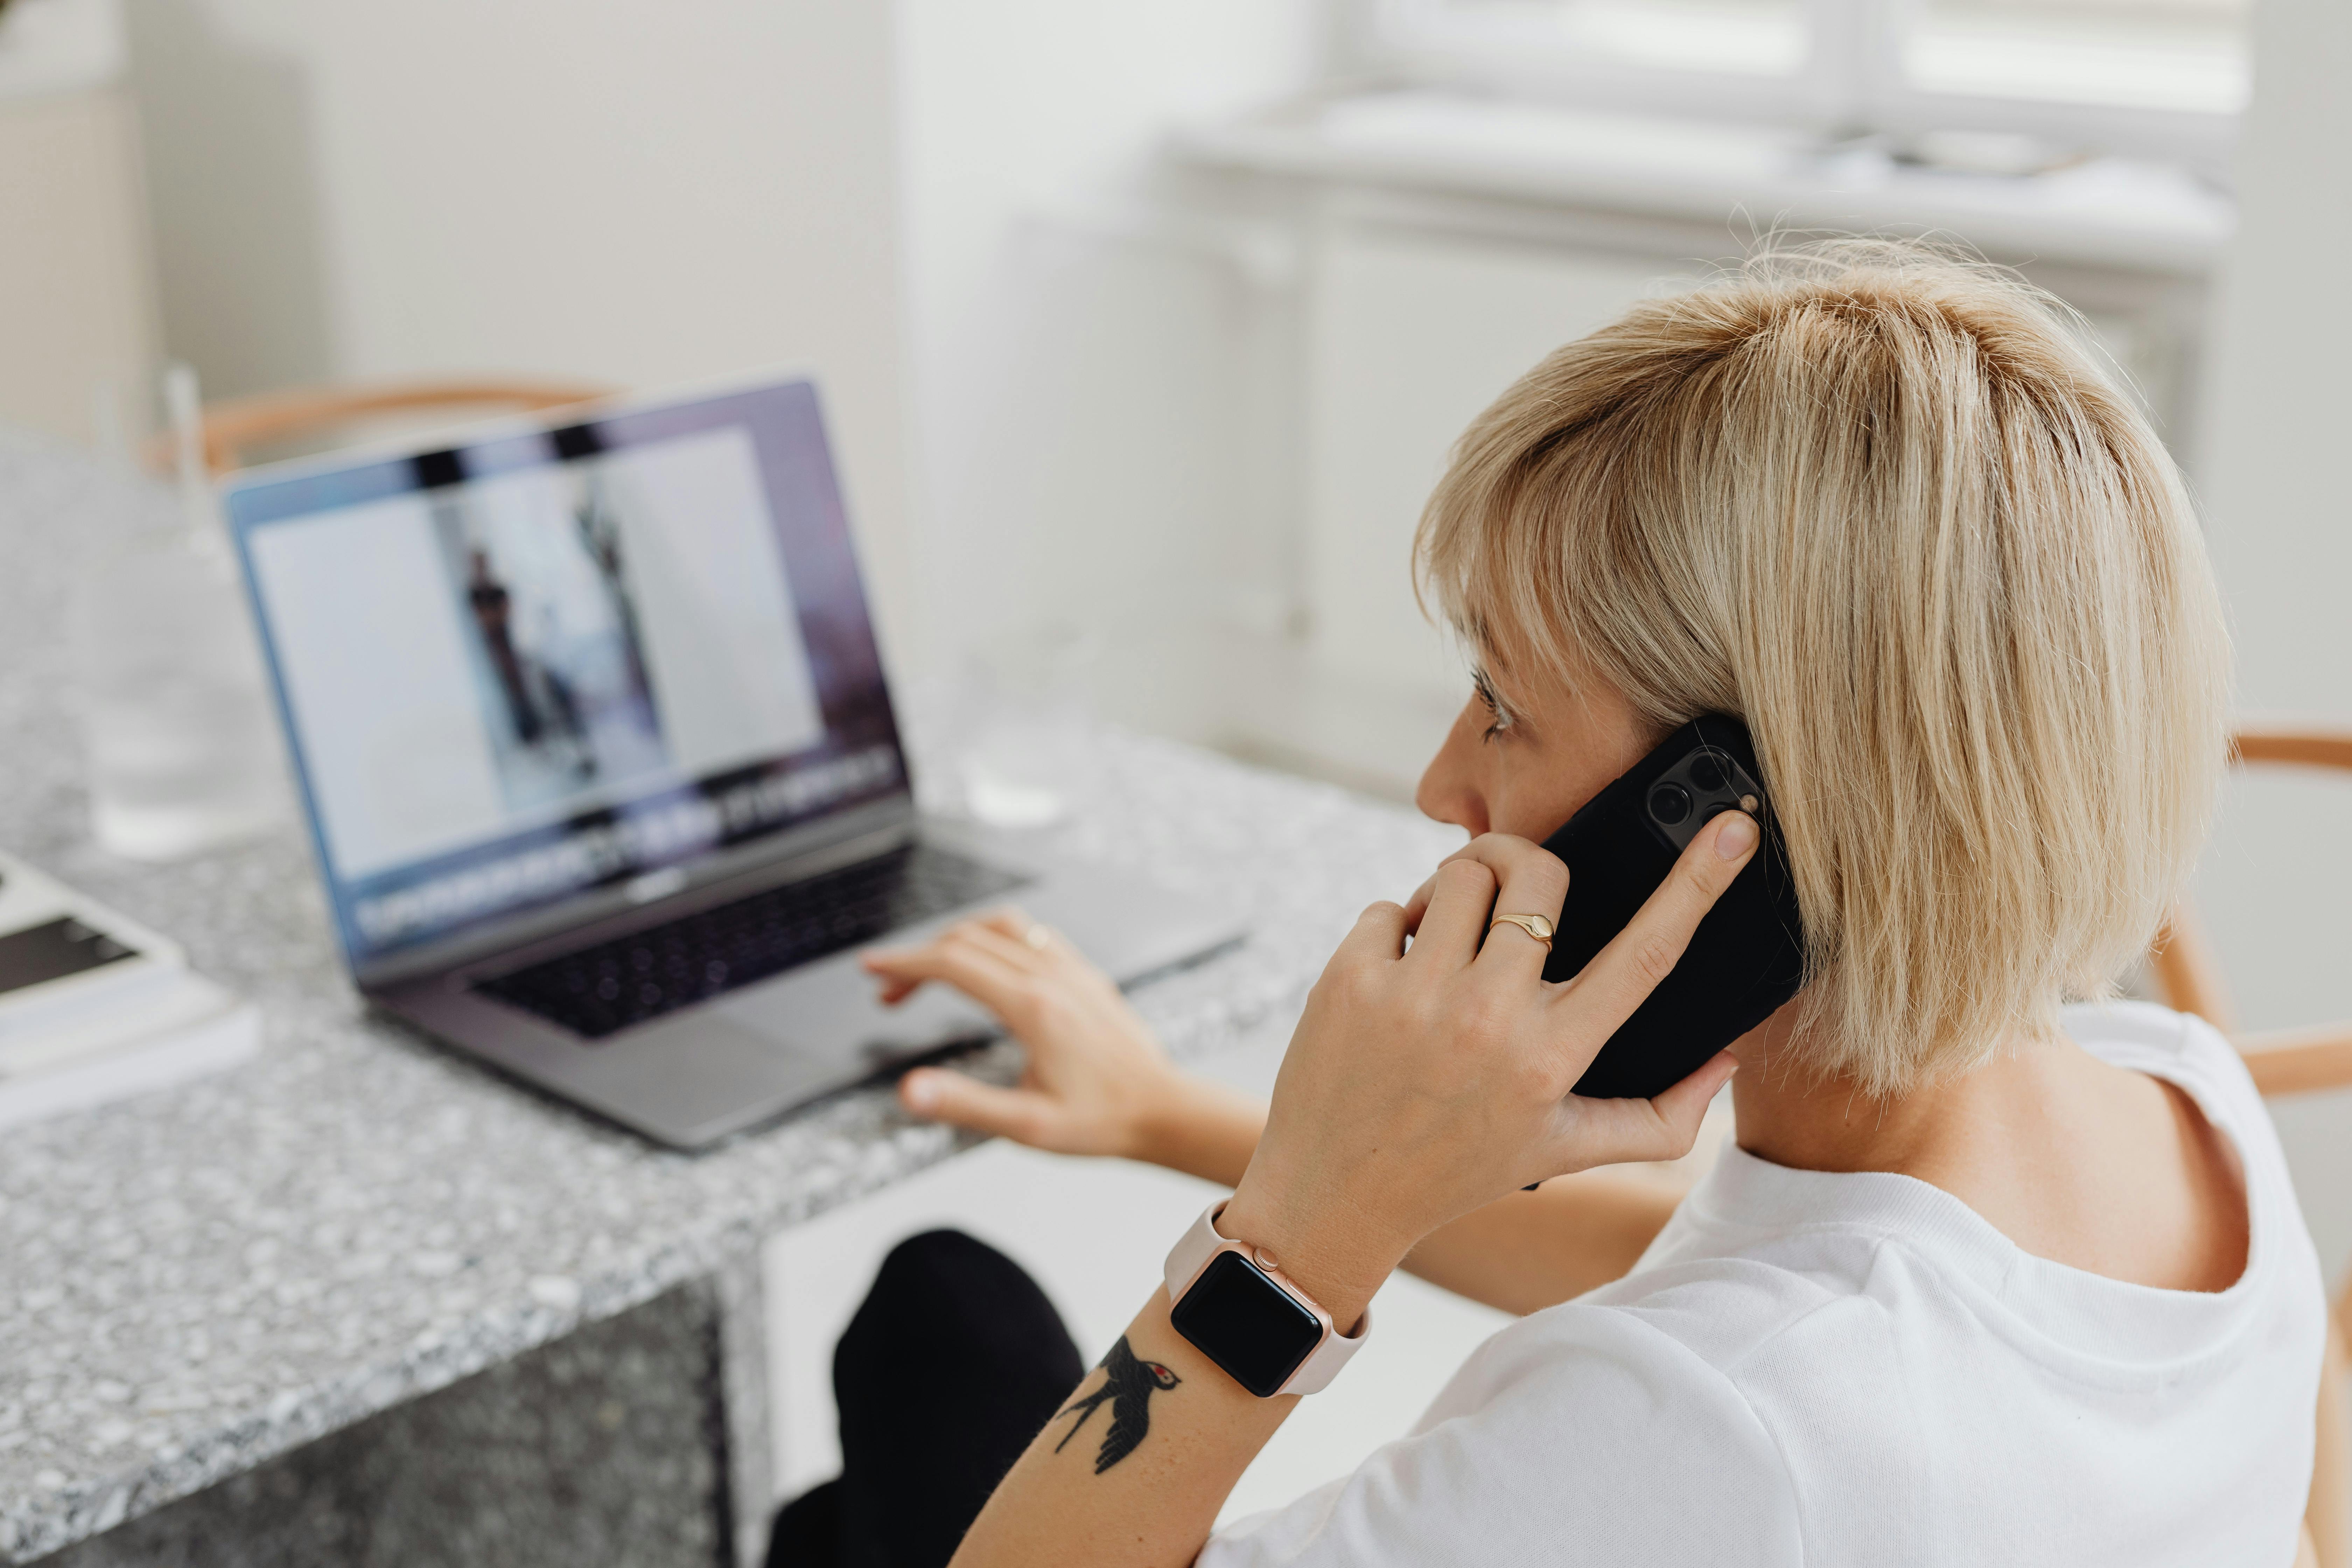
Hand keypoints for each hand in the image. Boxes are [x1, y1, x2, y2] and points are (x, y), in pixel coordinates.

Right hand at [863, 909, 1191, 1160]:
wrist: (1165, 1111)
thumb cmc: (1102, 1121)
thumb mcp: (1025, 1126)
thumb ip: (964, 1104)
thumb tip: (909, 1092)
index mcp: (1033, 1007)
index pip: (952, 963)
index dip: (903, 962)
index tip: (871, 967)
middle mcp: (1053, 977)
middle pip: (968, 941)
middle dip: (919, 959)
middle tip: (888, 992)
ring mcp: (1073, 971)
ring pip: (1002, 927)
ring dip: (957, 940)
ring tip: (929, 972)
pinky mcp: (1087, 976)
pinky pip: (1033, 935)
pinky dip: (996, 938)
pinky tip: (987, 965)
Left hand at [1217, 813, 1757, 1324]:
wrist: (1334, 1196)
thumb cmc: (1457, 1170)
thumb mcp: (1564, 1151)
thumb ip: (1659, 1118)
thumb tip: (1727, 1063)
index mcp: (1551, 1058)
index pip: (1645, 955)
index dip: (1697, 885)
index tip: (1732, 828)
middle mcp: (1488, 1020)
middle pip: (1539, 874)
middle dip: (1530, 875)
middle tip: (1513, 913)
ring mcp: (1414, 995)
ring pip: (1461, 872)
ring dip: (1460, 897)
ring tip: (1450, 952)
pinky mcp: (1350, 978)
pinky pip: (1390, 904)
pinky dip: (1395, 930)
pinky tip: (1395, 982)